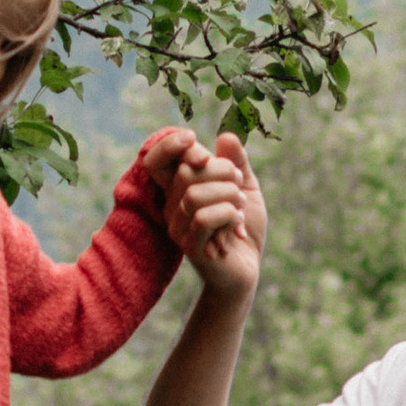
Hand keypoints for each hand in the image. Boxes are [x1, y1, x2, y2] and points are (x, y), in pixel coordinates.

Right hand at [165, 132, 265, 300]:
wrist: (247, 269)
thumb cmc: (244, 229)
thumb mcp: (245, 189)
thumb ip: (237, 163)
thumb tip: (226, 135)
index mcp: (180, 188)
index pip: (157, 159)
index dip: (172, 145)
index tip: (198, 144)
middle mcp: (172, 206)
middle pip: (185, 172)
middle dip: (222, 171)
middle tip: (239, 188)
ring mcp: (178, 227)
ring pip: (194, 195)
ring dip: (229, 196)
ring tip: (240, 209)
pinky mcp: (189, 246)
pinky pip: (203, 219)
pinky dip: (228, 215)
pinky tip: (237, 227)